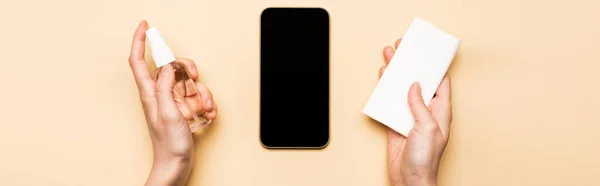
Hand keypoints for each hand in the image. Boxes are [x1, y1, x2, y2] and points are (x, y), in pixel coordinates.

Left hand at [129, 20, 217, 185]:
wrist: (176, 166)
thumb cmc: (169, 145)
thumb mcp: (167, 113)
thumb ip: (165, 87)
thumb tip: (167, 66)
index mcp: (150, 93)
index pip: (139, 61)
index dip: (140, 41)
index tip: (145, 26)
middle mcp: (160, 94)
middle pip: (172, 67)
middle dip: (187, 68)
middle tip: (194, 77)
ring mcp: (173, 102)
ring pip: (189, 82)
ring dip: (202, 93)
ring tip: (203, 109)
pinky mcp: (185, 110)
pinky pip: (198, 97)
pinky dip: (207, 104)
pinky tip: (207, 115)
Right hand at [381, 39, 451, 185]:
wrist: (410, 180)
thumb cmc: (426, 160)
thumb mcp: (427, 128)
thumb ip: (420, 105)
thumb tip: (415, 86)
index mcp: (441, 111)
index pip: (441, 82)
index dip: (435, 66)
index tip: (428, 52)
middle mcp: (426, 112)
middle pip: (419, 82)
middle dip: (411, 65)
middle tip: (404, 48)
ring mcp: (411, 117)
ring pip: (402, 90)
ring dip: (396, 75)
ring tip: (389, 58)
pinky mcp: (397, 124)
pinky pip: (391, 103)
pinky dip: (385, 91)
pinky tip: (382, 80)